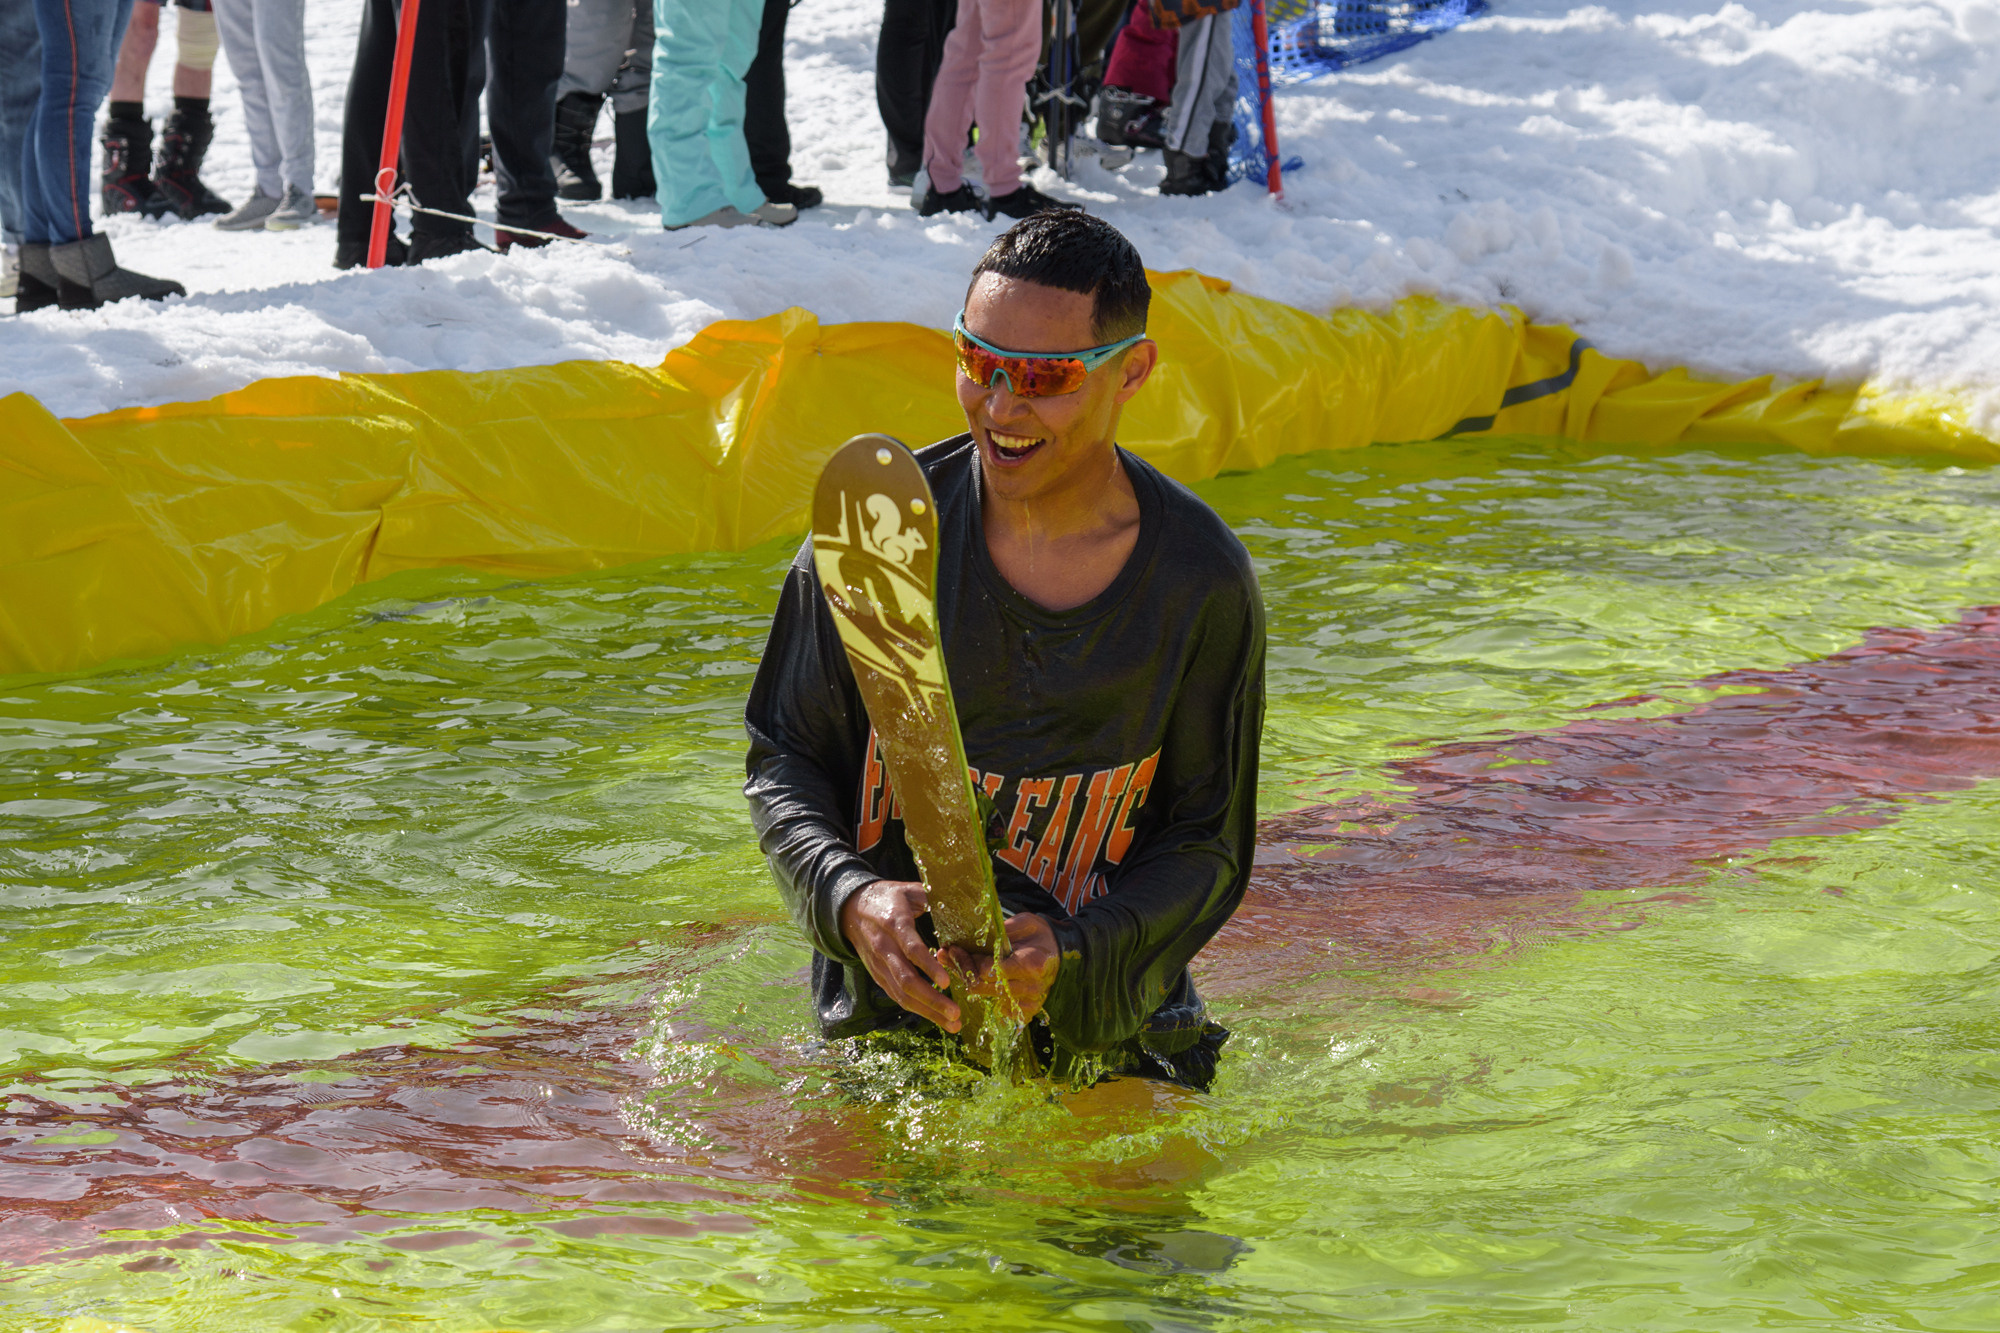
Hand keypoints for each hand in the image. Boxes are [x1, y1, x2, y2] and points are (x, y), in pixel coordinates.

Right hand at [838, 879, 961, 1032]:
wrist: (851, 909)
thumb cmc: (888, 898)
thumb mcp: (908, 889)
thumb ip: (931, 895)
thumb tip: (959, 899)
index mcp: (894, 922)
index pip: (910, 948)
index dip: (927, 966)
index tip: (946, 981)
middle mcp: (884, 947)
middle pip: (906, 980)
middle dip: (932, 999)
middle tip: (955, 1013)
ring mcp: (879, 965)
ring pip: (902, 994)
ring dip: (928, 1011)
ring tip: (953, 1023)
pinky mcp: (878, 976)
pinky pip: (897, 996)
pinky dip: (918, 1009)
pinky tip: (937, 1017)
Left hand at [952, 912, 1060, 1022]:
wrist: (1061, 952)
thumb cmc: (1040, 935)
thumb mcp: (1024, 922)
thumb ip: (1001, 931)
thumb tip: (972, 938)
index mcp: (1032, 964)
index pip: (989, 970)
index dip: (967, 960)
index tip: (953, 948)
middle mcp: (1032, 987)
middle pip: (985, 987)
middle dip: (963, 971)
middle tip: (949, 956)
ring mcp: (1031, 1002)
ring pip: (989, 999)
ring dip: (971, 983)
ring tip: (959, 965)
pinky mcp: (1029, 1011)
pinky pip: (1001, 1010)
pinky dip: (989, 996)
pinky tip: (982, 981)